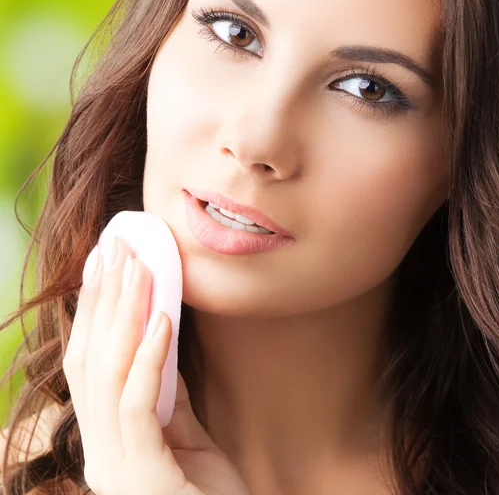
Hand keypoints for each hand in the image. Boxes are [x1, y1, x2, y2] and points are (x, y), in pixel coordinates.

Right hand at [63, 236, 251, 494]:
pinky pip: (136, 405)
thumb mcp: (186, 437)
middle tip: (116, 248)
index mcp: (108, 441)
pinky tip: (162, 319)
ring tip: (136, 268)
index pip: (91, 363)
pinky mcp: (141, 476)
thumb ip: (167, 396)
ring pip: (106, 374)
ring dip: (122, 315)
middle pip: (89, 360)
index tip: (107, 263)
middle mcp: (100, 451)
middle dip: (102, 299)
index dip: (95, 311)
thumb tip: (160, 342)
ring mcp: (115, 466)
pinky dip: (147, 358)